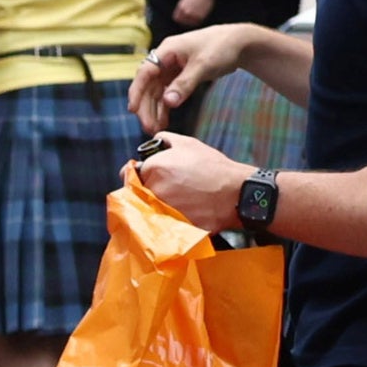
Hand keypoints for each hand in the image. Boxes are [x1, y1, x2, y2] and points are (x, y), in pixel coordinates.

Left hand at [128, 131, 259, 228]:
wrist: (236, 192)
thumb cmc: (213, 166)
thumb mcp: (188, 143)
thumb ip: (165, 139)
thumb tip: (153, 142)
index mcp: (153, 169)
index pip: (130, 176)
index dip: (139, 176)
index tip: (151, 177)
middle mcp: (153, 191)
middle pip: (139, 194)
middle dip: (149, 191)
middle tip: (171, 189)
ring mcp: (163, 211)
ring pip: (149, 210)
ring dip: (157, 206)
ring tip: (179, 201)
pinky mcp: (173, 227)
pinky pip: (162, 224)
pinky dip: (168, 220)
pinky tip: (183, 213)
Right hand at [132, 19, 269, 128]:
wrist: (239, 43)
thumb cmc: (221, 47)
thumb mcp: (203, 66)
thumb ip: (184, 84)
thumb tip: (168, 102)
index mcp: (167, 50)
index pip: (145, 72)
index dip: (137, 91)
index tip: (133, 110)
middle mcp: (165, 59)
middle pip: (148, 85)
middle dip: (146, 107)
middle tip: (148, 127)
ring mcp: (172, 68)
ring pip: (156, 92)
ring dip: (154, 110)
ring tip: (155, 129)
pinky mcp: (180, 75)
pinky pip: (167, 93)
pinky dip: (165, 107)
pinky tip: (164, 121)